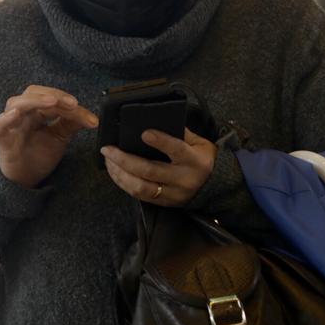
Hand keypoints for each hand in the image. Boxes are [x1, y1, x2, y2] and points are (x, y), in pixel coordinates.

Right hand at [0, 85, 97, 188]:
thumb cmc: (39, 154)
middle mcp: (23, 113)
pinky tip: (16, 114)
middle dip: (54, 95)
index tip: (88, 116)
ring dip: (35, 100)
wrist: (26, 178)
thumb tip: (93, 118)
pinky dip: (6, 118)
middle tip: (72, 103)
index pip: (52, 98)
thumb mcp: (60, 137)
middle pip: (33, 93)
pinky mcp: (2, 139)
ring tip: (52, 103)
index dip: (69, 102)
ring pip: (16, 103)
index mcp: (37, 110)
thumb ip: (71, 124)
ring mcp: (11, 124)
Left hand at [100, 128, 216, 206]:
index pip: (176, 150)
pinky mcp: (164, 203)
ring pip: (140, 188)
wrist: (216, 186)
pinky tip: (116, 173)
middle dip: (125, 159)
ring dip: (120, 174)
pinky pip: (140, 196)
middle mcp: (183, 179)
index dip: (160, 142)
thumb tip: (157, 120)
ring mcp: (173, 194)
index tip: (144, 133)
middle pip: (149, 171)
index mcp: (195, 160)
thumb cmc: (204, 158)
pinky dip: (124, 184)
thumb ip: (181, 132)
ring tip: (108, 161)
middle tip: (108, 149)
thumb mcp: (200, 142)